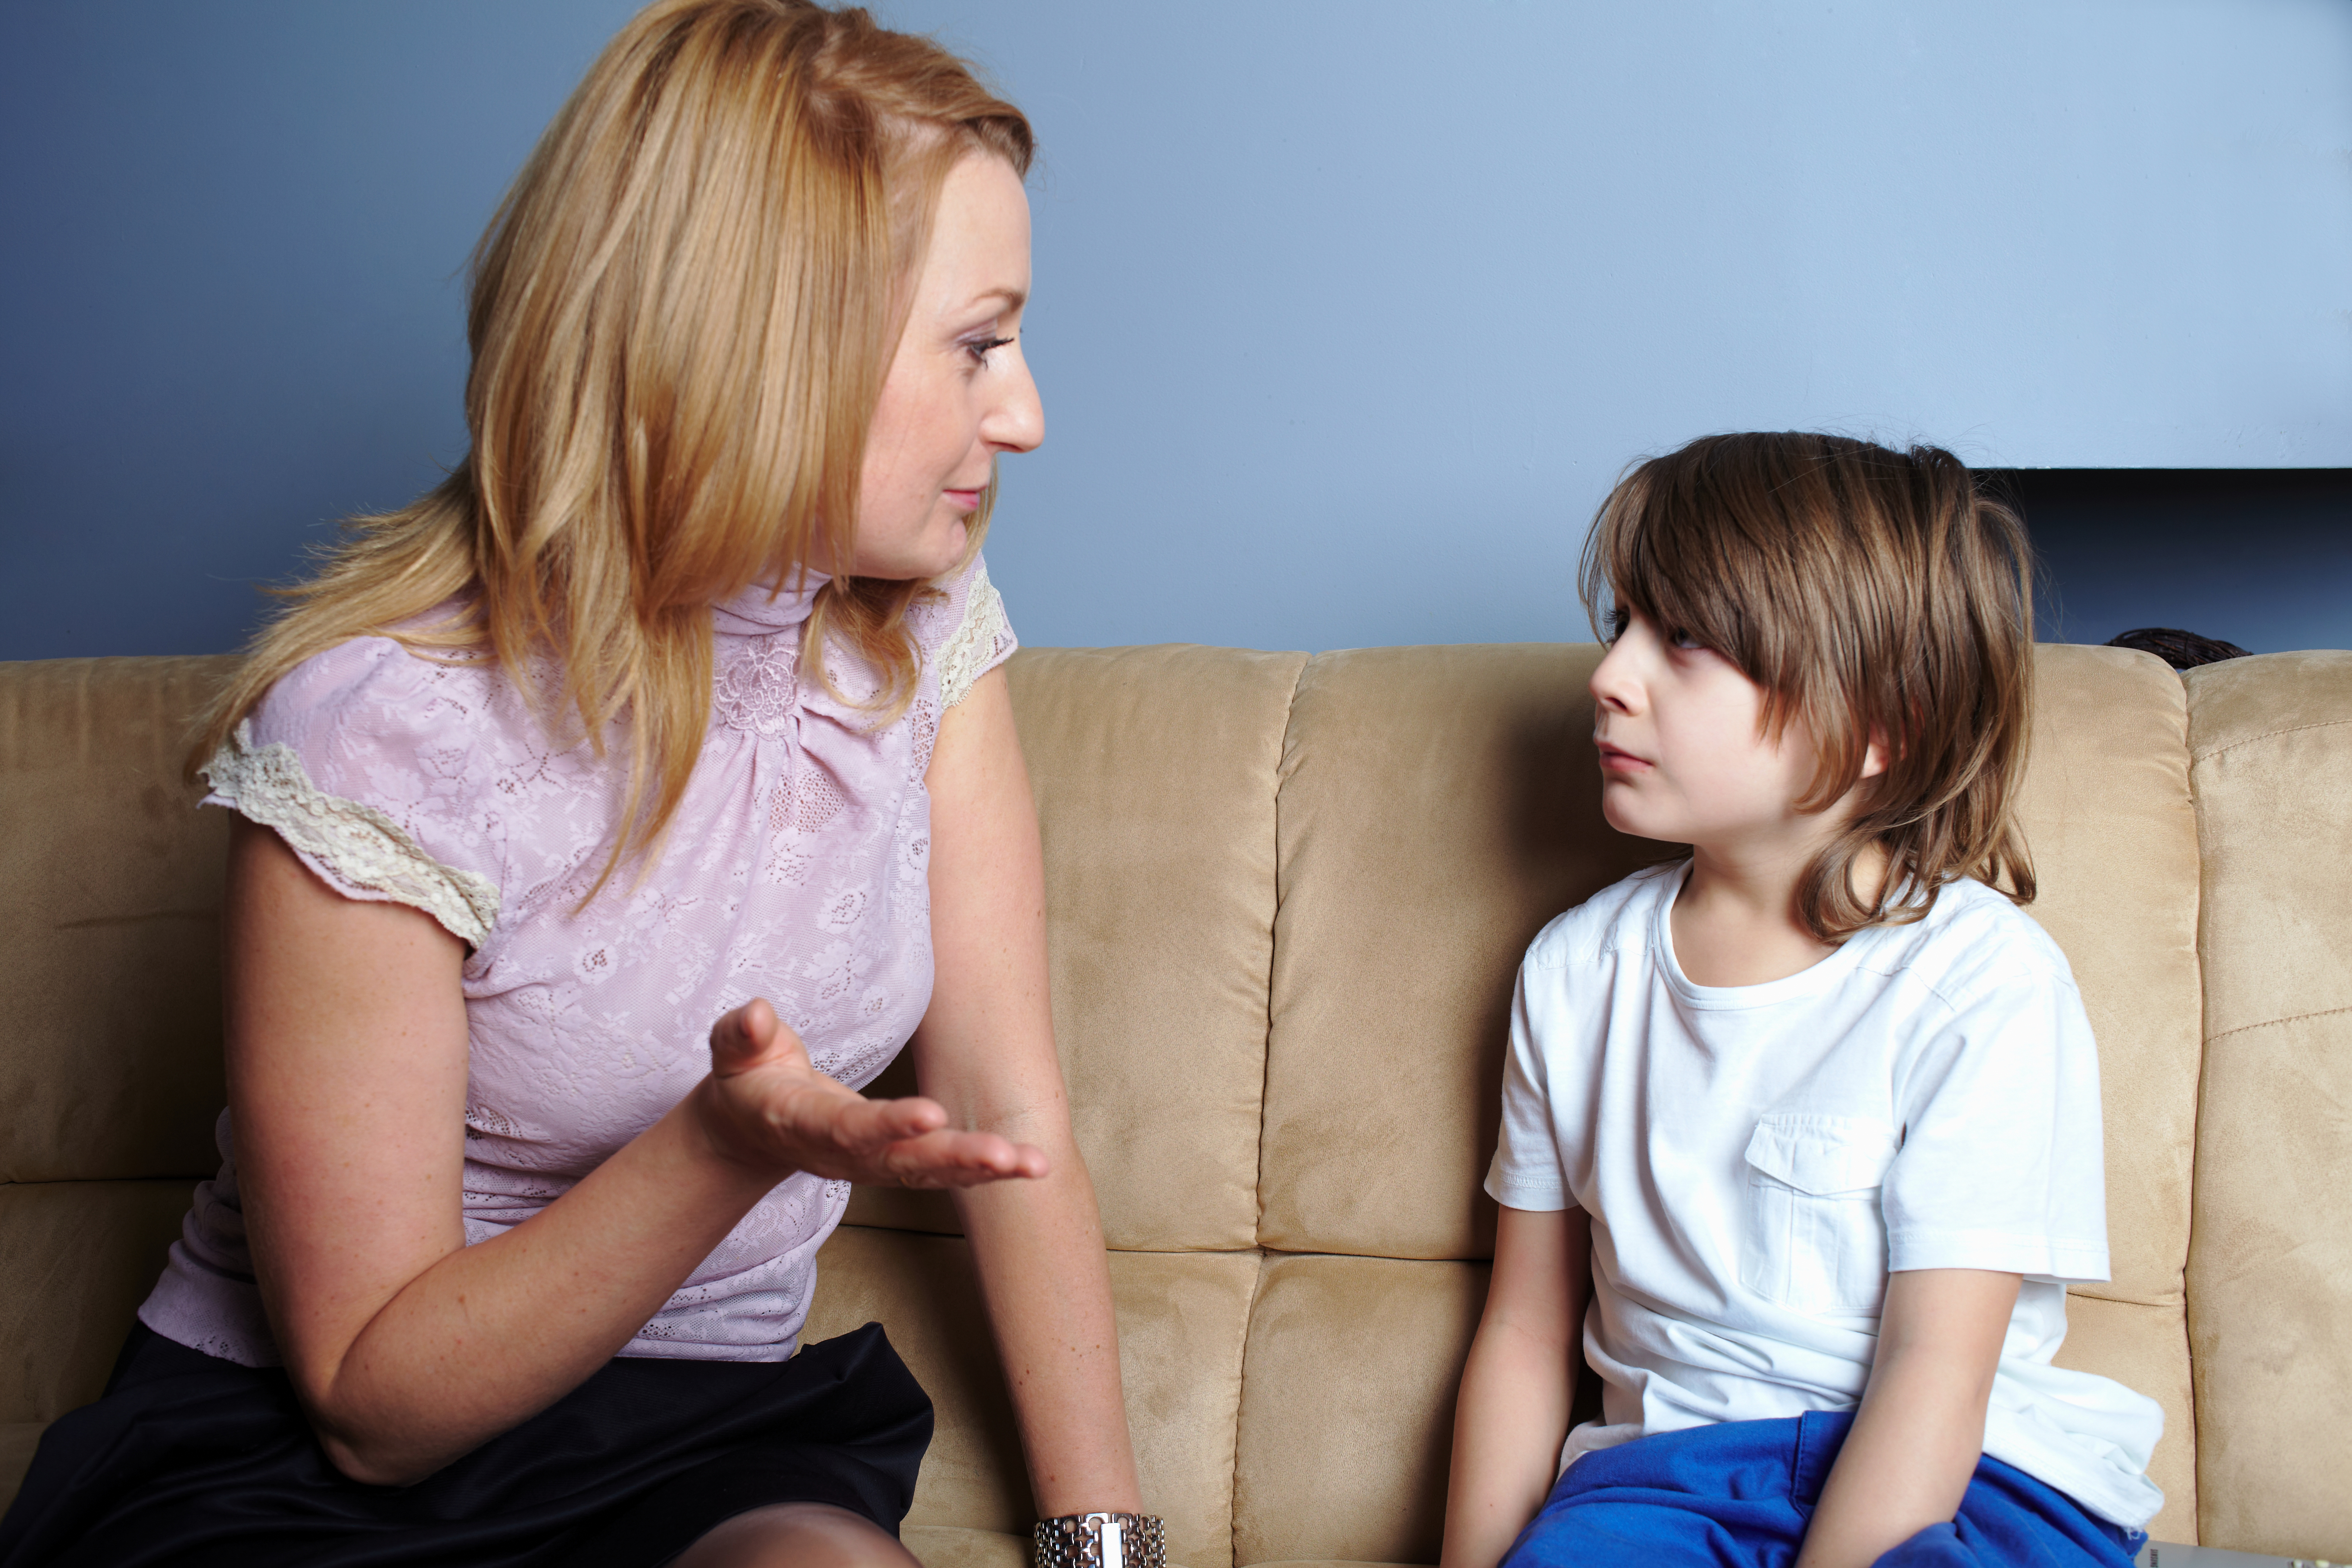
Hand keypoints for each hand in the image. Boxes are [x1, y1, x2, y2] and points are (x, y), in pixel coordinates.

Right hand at [689, 999, 1050, 1188]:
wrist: (749, 1130)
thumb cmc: (749, 1080)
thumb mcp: (733, 1053)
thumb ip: (741, 1035)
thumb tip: (755, 1014)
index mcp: (803, 1123)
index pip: (849, 1127)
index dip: (887, 1125)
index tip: (931, 1115)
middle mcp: (844, 1153)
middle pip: (902, 1163)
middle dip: (955, 1159)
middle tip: (1005, 1155)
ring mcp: (871, 1164)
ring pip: (930, 1174)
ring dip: (983, 1170)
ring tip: (1034, 1164)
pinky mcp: (892, 1164)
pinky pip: (941, 1172)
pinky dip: (986, 1171)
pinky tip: (1030, 1165)